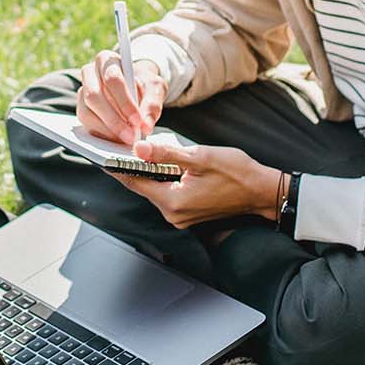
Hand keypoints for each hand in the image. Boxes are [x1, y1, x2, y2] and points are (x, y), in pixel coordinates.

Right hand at [77, 51, 166, 144]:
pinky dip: (103, 134)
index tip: (137, 120)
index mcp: (107, 60)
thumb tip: (145, 125)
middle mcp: (89, 73)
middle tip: (131, 136)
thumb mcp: (155, 88)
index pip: (112, 78)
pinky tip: (118, 138)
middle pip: (94, 96)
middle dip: (114, 119)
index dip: (124, 101)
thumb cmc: (145, 84)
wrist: (136, 88)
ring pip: (87, 112)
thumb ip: (153, 104)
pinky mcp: (81, 108)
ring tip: (127, 139)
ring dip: (107, 129)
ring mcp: (82, 91)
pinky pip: (86, 123)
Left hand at [107, 139, 281, 229]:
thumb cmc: (237, 172)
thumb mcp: (200, 157)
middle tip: (116, 148)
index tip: (102, 155)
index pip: (135, 183)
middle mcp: (174, 214)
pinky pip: (167, 193)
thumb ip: (166, 154)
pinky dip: (161, 178)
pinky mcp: (188, 212)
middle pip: (143, 187)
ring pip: (155, 189)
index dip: (117, 167)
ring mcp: (181, 216)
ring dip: (147, 172)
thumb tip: (138, 149)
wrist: (262, 191)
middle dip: (131, 167)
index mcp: (174, 202)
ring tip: (136, 152)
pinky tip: (159, 163)